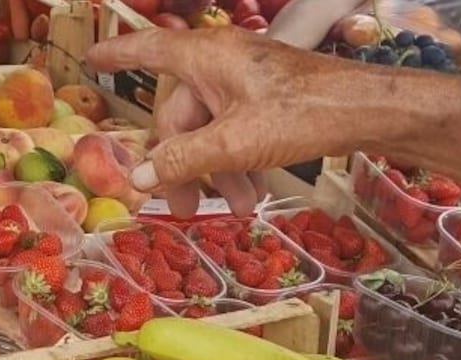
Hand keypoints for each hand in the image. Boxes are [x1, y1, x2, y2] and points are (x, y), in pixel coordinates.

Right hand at [86, 27, 344, 217]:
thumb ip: (182, 161)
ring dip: (214, 173)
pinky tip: (251, 195)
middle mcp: (219, 64)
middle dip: (181, 166)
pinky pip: (233, 131)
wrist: (369, 111)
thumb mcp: (234, 143)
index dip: (118, 56)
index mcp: (204, 58)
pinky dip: (235, 163)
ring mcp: (244, 82)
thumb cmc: (302, 113)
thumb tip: (137, 177)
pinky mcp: (266, 99)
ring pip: (209, 130)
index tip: (92, 60)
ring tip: (234, 209)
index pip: (147, 50)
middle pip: (178, 115)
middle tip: (184, 210)